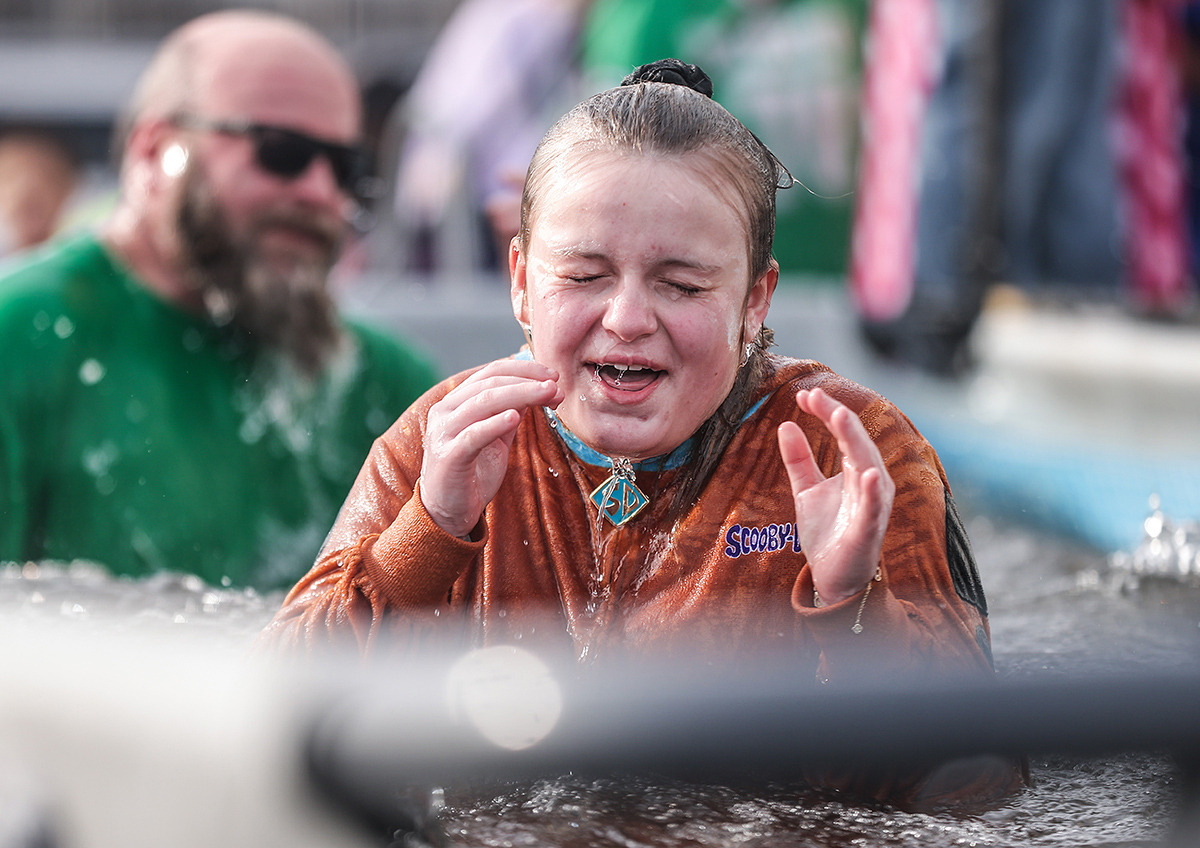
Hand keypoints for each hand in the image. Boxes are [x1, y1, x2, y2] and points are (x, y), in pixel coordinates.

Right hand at [421, 359, 563, 536]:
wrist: (448, 510)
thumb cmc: (473, 471)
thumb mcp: (496, 436)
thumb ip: (510, 411)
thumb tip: (538, 387)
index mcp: (456, 401)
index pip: (491, 372)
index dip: (524, 369)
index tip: (553, 376)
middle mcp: (445, 410)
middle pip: (489, 384)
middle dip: (527, 382)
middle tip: (555, 387)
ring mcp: (443, 432)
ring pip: (483, 403)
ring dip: (520, 395)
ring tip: (547, 394)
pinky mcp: (448, 457)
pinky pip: (473, 435)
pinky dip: (494, 424)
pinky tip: (514, 417)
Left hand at [777, 388, 894, 604]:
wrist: (834, 578)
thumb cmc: (828, 532)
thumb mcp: (806, 490)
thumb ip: (799, 460)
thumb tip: (785, 423)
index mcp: (856, 471)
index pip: (843, 433)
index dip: (826, 412)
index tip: (803, 394)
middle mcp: (870, 483)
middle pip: (856, 443)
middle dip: (838, 418)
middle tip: (817, 396)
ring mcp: (872, 506)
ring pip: (869, 467)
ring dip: (856, 442)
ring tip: (840, 417)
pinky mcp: (868, 531)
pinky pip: (873, 509)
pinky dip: (872, 491)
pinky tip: (868, 474)